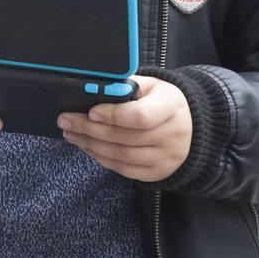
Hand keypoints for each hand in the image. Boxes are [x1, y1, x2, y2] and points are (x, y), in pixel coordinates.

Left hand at [58, 75, 190, 181]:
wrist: (192, 127)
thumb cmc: (164, 102)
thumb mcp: (152, 86)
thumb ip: (126, 85)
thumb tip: (95, 87)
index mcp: (171, 106)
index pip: (140, 116)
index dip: (113, 115)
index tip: (91, 112)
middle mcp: (172, 135)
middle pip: (125, 137)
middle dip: (89, 129)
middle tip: (66, 121)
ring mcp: (166, 157)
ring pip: (121, 155)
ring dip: (91, 145)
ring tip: (71, 133)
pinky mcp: (157, 172)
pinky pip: (124, 169)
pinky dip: (101, 158)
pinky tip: (87, 146)